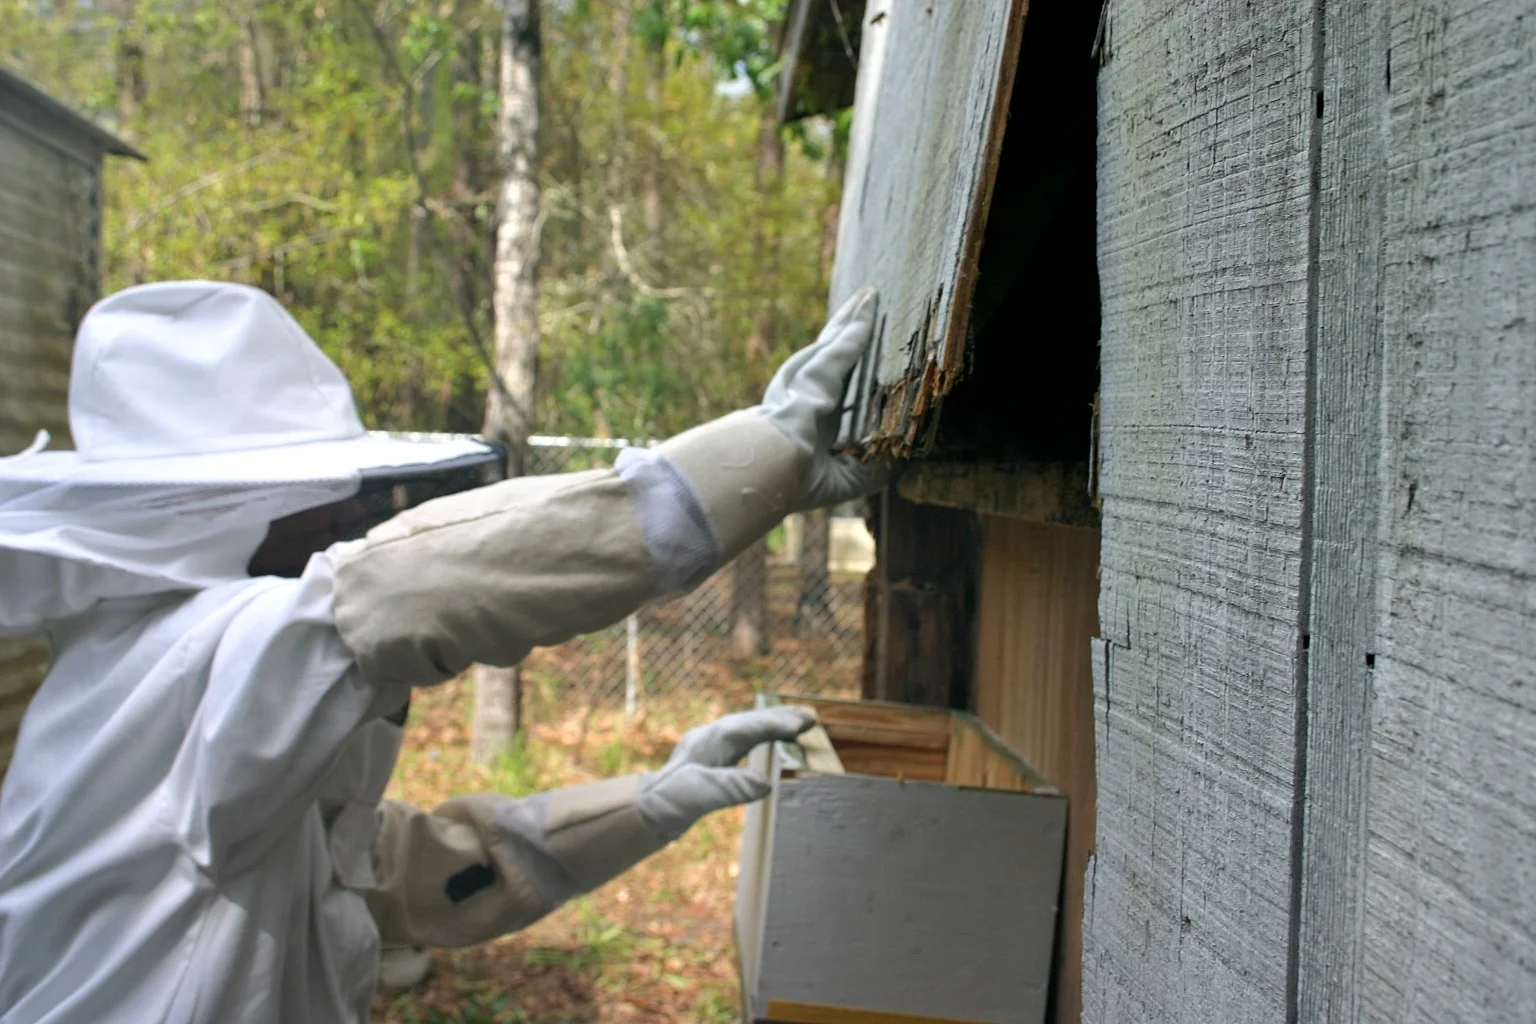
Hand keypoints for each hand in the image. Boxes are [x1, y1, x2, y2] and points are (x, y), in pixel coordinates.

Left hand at [635, 706, 815, 839]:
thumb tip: (766, 782)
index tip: (804, 723)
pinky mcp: (707, 756)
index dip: (776, 724)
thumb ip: (729, 788)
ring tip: (797, 722)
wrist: (641, 809)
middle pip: (748, 721)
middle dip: (778, 718)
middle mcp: (709, 738)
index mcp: (709, 744)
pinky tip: (766, 739)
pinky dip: (757, 735)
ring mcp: (707, 745)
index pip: (748, 728)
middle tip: (810, 719)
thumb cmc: (669, 803)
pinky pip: (738, 738)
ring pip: (744, 727)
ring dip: (769, 723)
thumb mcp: (698, 797)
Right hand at [755, 287, 879, 509]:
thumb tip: (899, 458)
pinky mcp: (820, 366)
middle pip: (833, 353)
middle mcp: (807, 390)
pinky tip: (872, 300)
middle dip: (847, 331)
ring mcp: (810, 375)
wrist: (770, 465)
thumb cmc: (795, 477)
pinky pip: (849, 341)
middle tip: (863, 309)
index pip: (833, 387)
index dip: (846, 371)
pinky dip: (862, 321)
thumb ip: (873, 469)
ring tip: (869, 296)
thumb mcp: (845, 477)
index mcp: (810, 417)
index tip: (862, 358)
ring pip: (839, 339)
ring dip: (854, 317)